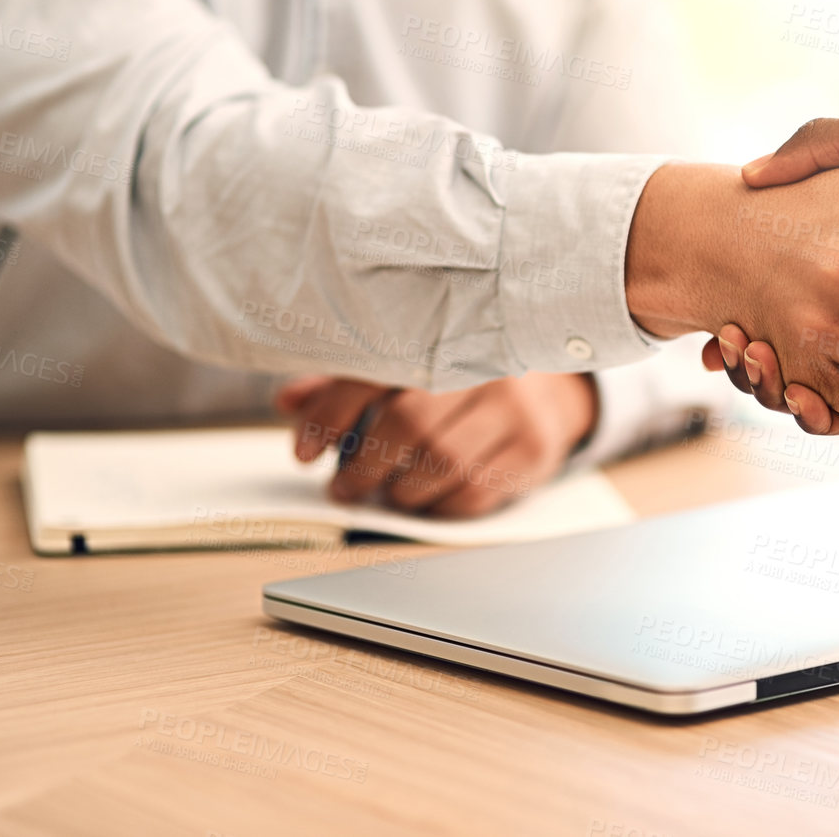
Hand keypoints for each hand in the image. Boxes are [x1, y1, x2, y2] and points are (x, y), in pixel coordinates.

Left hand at [274, 371, 598, 515]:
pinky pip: (474, 492)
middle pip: (409, 423)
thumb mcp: (408, 368)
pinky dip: (439, 503)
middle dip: (364, 466)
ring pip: (441, 462)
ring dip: (401, 489)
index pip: (375, 372)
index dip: (330, 416)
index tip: (306, 454)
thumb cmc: (464, 383)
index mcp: (443, 336)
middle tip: (343, 486)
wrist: (551, 392)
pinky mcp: (534, 449)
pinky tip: (429, 496)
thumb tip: (287, 401)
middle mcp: (484, 367)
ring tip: (387, 490)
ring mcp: (515, 409)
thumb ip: (348, 384)